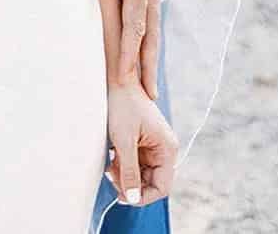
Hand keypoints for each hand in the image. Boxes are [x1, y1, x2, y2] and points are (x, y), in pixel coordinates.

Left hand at [105, 0, 165, 98]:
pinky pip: (149, 11)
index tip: (123, 79)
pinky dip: (147, 33)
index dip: (128, 52)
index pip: (135, 24)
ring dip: (149, 53)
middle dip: (146, 65)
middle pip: (150, 33)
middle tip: (147, 98)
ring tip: (149, 81)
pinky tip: (145, 41)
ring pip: (152, 24)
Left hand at [105, 80, 178, 207]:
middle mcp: (164, 149)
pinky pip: (136, 162)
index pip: (162, 187)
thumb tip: (132, 198)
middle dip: (131, 184)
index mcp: (167, 149)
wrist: (118, 79)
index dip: (143, 196)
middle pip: (151, 181)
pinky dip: (124, 164)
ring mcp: (154, 145)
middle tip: (111, 178)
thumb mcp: (124, 141)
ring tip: (110, 167)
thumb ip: (129, 171)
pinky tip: (112, 158)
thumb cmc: (123, 105)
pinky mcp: (143, 141)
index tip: (122, 196)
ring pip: (142, 173)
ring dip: (126, 174)